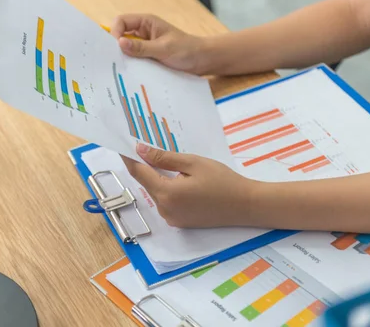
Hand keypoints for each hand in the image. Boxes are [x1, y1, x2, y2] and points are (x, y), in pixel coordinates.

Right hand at [110, 14, 208, 74]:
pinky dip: (132, 65)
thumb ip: (141, 47)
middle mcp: (143, 32)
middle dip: (116, 47)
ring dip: (125, 58)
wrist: (203, 61)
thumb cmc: (187, 50)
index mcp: (146, 23)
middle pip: (121, 35)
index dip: (114, 33)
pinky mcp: (149, 56)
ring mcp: (146, 45)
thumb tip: (119, 43)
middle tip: (114, 62)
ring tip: (122, 70)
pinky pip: (135, 59)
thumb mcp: (163, 49)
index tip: (115, 48)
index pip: (121, 22)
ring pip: (127, 49)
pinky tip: (131, 74)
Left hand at [122, 143, 255, 227]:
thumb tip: (141, 151)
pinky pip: (166, 203)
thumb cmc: (222, 180)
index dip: (130, 159)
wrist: (245, 205)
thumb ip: (164, 158)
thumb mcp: (193, 163)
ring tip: (166, 162)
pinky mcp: (180, 223)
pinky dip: (167, 190)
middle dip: (145, 167)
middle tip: (146, 148)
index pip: (139, 173)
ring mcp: (172, 218)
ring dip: (157, 178)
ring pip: (156, 193)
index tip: (124, 146)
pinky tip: (178, 179)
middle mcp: (165, 209)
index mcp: (167, 193)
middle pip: (147, 184)